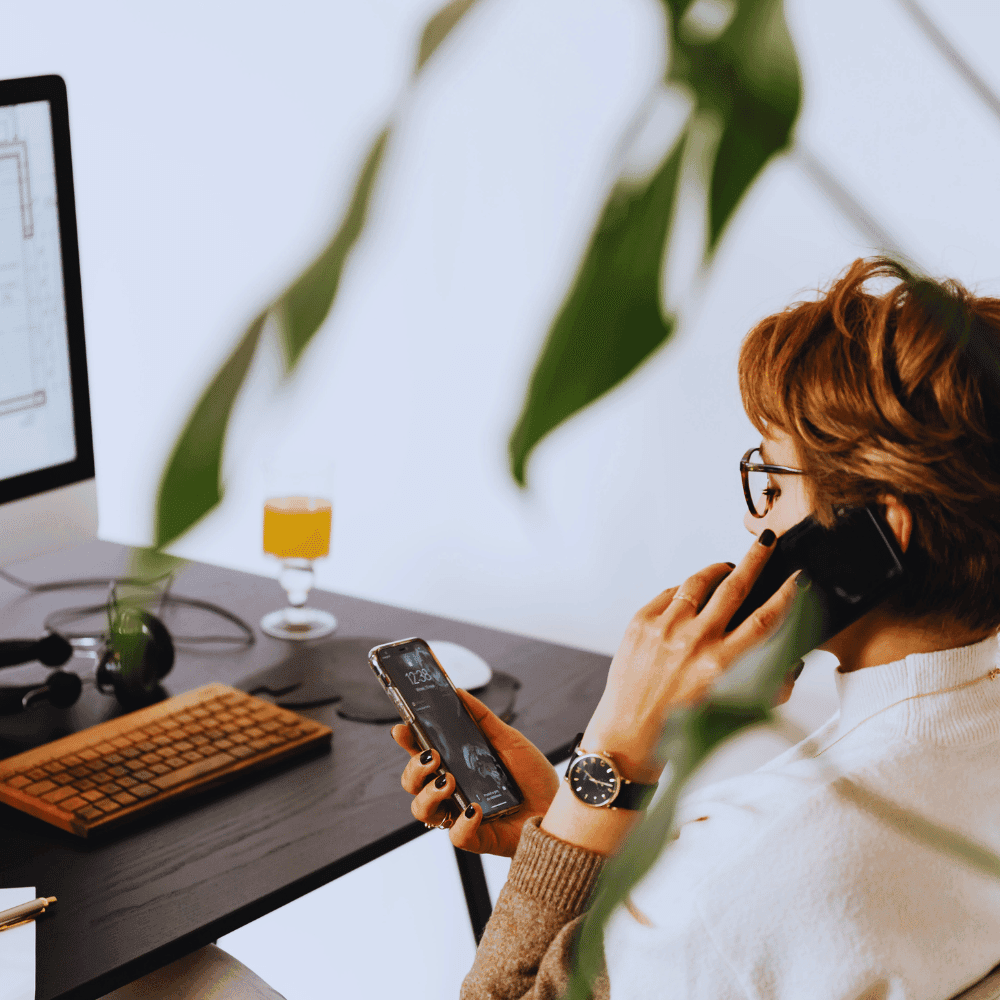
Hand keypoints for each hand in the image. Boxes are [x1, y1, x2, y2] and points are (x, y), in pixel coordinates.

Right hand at [392, 688, 559, 857]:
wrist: (559, 806)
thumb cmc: (532, 776)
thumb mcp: (509, 740)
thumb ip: (483, 719)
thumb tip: (459, 692)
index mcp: (455, 765)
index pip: (421, 753)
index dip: (407, 741)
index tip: (402, 728)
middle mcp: (452, 791)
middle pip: (412, 783)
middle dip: (414, 768)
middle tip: (433, 757)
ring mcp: (460, 815)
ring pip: (423, 811)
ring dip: (429, 794)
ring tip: (450, 780)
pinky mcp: (476, 838)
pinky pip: (455, 836)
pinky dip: (462, 822)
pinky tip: (476, 808)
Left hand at [583, 531, 799, 780]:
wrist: (628, 735)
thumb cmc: (679, 727)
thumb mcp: (730, 709)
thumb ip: (762, 681)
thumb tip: (786, 656)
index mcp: (721, 665)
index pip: (764, 620)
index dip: (785, 596)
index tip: (796, 579)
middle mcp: (694, 642)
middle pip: (734, 587)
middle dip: (755, 560)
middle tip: (765, 543)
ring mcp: (664, 628)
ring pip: (698, 582)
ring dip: (716, 571)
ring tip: (726, 569)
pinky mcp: (641, 623)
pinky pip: (669, 594)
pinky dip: (683, 593)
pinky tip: (689, 600)